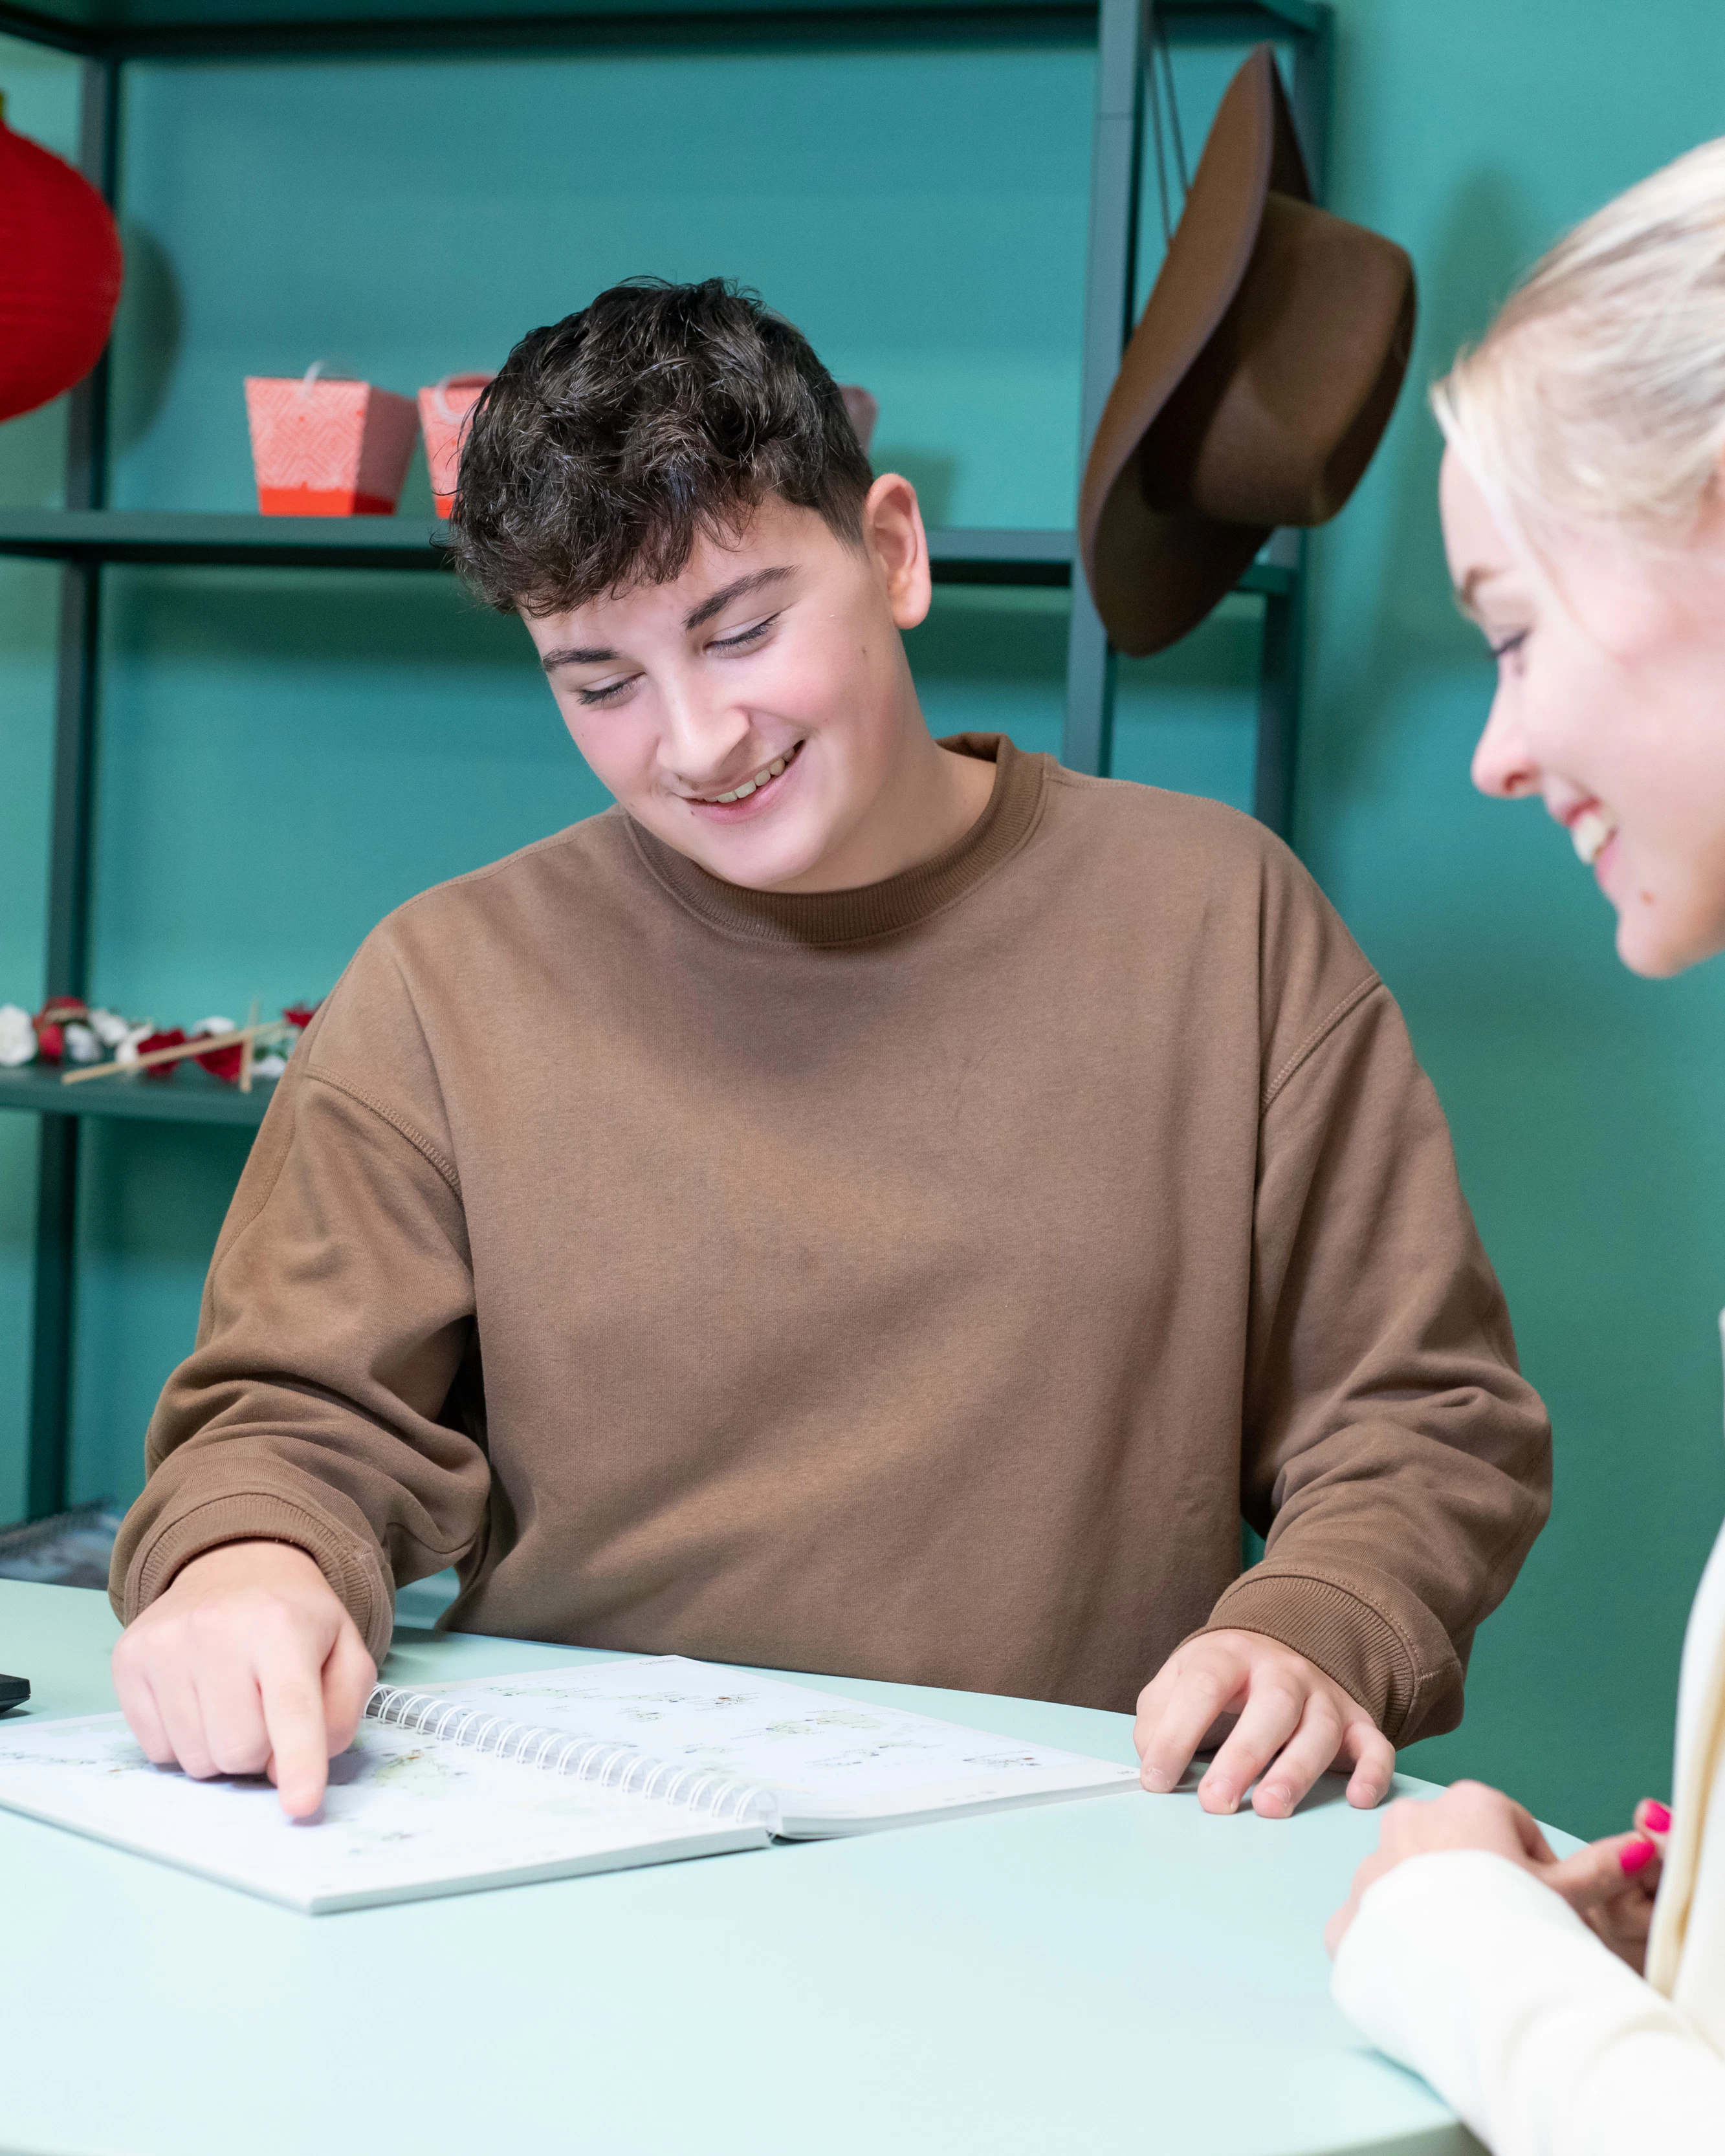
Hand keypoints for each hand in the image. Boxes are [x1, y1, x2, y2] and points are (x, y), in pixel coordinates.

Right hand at [111, 1540, 374, 1819]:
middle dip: (260, 1751)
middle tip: (265, 1710)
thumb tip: (284, 1772)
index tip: (300, 1806)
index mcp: (282, 1626)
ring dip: (220, 1748)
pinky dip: (184, 1741)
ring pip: (196, 1759)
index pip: (291, 1707)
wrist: (235, 1565)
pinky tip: (198, 1698)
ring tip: (233, 1699)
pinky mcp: (128, 1660)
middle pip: (239, 1750)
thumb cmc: (295, 1620)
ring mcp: (164, 1644)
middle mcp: (216, 1629)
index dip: (298, 1762)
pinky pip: (157, 1750)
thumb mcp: (344, 1652)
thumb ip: (338, 1715)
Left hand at [1134, 1628, 1394, 1818]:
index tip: (1158, 1780)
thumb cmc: (1218, 1681)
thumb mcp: (1176, 1684)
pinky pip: (1374, 1745)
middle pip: (1271, 1706)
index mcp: (1229, 1656)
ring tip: (1270, 1807)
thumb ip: (1157, 1719)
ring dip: (1297, 1770)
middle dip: (1243, 1756)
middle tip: (1216, 1802)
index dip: (1178, 1734)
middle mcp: (1282, 1671)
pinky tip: (1357, 1799)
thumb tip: (1156, 1765)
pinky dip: (1372, 1773)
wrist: (1273, 1650)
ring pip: (1320, 1729)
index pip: (1204, 1687)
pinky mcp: (1356, 1722)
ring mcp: (1323, 1695)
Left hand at [1325, 1780, 1667, 1969]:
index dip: (1532, 1869)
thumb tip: (1639, 1846)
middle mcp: (1410, 1819)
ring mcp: (1372, 1865)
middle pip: (1457, 1851)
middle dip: (1479, 1885)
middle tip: (1505, 1931)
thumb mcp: (1568, 1896)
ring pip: (1414, 1885)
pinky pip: (1375, 1925)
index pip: (1510, 1827)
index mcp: (1467, 1802)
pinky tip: (1424, 1971)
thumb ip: (1601, 1866)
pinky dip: (1396, 1945)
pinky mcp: (1348, 1914)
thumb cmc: (1519, 1928)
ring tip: (1467, 1954)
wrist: (1465, 1982)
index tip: (1539, 1903)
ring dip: (1436, 1911)